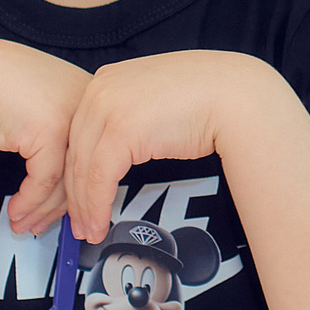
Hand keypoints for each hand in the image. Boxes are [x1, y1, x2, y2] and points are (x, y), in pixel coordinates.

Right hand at [0, 38, 94, 237]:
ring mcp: (69, 115)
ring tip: (25, 224)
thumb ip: (53, 136)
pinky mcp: (50, 129)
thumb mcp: (33, 110)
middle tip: (46, 226)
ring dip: (41, 210)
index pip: (90, 152)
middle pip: (82, 169)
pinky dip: (29, 202)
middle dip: (62, 208)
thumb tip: (59, 182)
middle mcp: (84, 104)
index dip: (76, 188)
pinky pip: (45, 180)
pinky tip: (16, 210)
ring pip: (66, 180)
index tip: (68, 211)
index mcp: (86, 96)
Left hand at [61, 51, 282, 242]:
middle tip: (78, 221)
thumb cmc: (206, 98)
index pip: (78, 134)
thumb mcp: (152, 101)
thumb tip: (114, 152)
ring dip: (84, 207)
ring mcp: (108, 108)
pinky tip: (100, 222)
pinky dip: (97, 206)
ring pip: (83, 169)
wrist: (234, 97)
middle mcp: (100, 90)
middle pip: (75, 152)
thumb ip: (128, 117)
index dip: (75, 171)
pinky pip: (99, 178)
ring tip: (90, 230)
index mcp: (105, 80)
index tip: (76, 195)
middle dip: (75, 194)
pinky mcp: (121, 131)